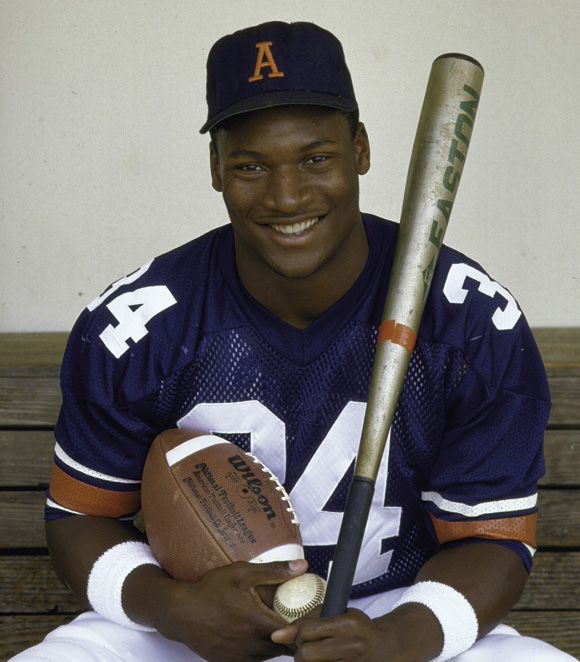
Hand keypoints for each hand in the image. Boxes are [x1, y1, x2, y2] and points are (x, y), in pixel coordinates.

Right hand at [128, 558, 307, 661]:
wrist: (180, 613)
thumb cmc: (210, 590)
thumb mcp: (242, 573)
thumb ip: (275, 571)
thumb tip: (302, 566)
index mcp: (261, 624)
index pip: (296, 634)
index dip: (306, 627)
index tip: (310, 616)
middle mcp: (254, 646)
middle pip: (285, 647)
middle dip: (292, 634)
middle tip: (293, 616)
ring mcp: (242, 657)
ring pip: (270, 654)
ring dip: (275, 641)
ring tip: (272, 621)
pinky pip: (254, 658)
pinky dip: (259, 647)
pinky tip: (254, 630)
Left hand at [272, 608, 388, 661]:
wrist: (384, 649)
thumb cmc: (357, 628)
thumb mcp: (337, 614)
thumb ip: (307, 621)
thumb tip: (276, 636)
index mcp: (347, 624)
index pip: (306, 632)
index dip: (299, 635)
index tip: (304, 636)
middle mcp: (352, 645)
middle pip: (305, 656)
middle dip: (300, 654)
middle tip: (307, 651)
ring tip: (317, 658)